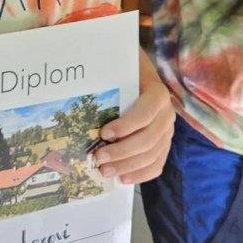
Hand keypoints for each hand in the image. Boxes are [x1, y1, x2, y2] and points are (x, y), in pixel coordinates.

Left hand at [92, 49, 174, 184]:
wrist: (139, 73)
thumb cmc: (123, 69)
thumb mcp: (118, 63)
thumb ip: (104, 65)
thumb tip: (74, 66)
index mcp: (157, 93)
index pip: (146, 112)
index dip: (127, 125)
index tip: (104, 133)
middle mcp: (167, 114)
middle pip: (148, 139)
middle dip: (122, 152)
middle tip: (98, 159)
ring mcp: (167, 131)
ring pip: (152, 155)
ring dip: (128, 167)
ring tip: (105, 171)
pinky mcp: (164, 144)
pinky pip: (157, 164)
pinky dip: (141, 175)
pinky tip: (123, 179)